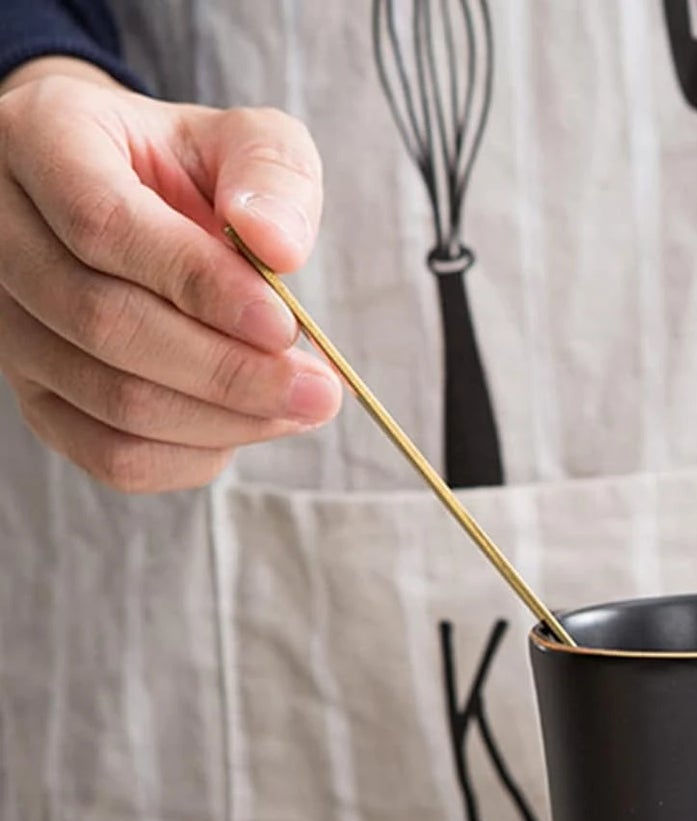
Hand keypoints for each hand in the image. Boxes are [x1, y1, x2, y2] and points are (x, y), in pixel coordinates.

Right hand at [0, 59, 340, 491]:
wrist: (139, 206)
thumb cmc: (192, 171)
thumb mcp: (246, 143)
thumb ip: (272, 175)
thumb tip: (279, 246)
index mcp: (42, 140)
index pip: (103, 224)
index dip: (200, 285)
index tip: (284, 326)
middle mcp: (2, 235)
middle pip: (104, 323)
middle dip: (228, 371)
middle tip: (318, 390)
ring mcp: (11, 326)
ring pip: (111, 401)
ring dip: (224, 419)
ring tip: (298, 404)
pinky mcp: (38, 397)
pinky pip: (112, 455)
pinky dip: (194, 456)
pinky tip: (248, 426)